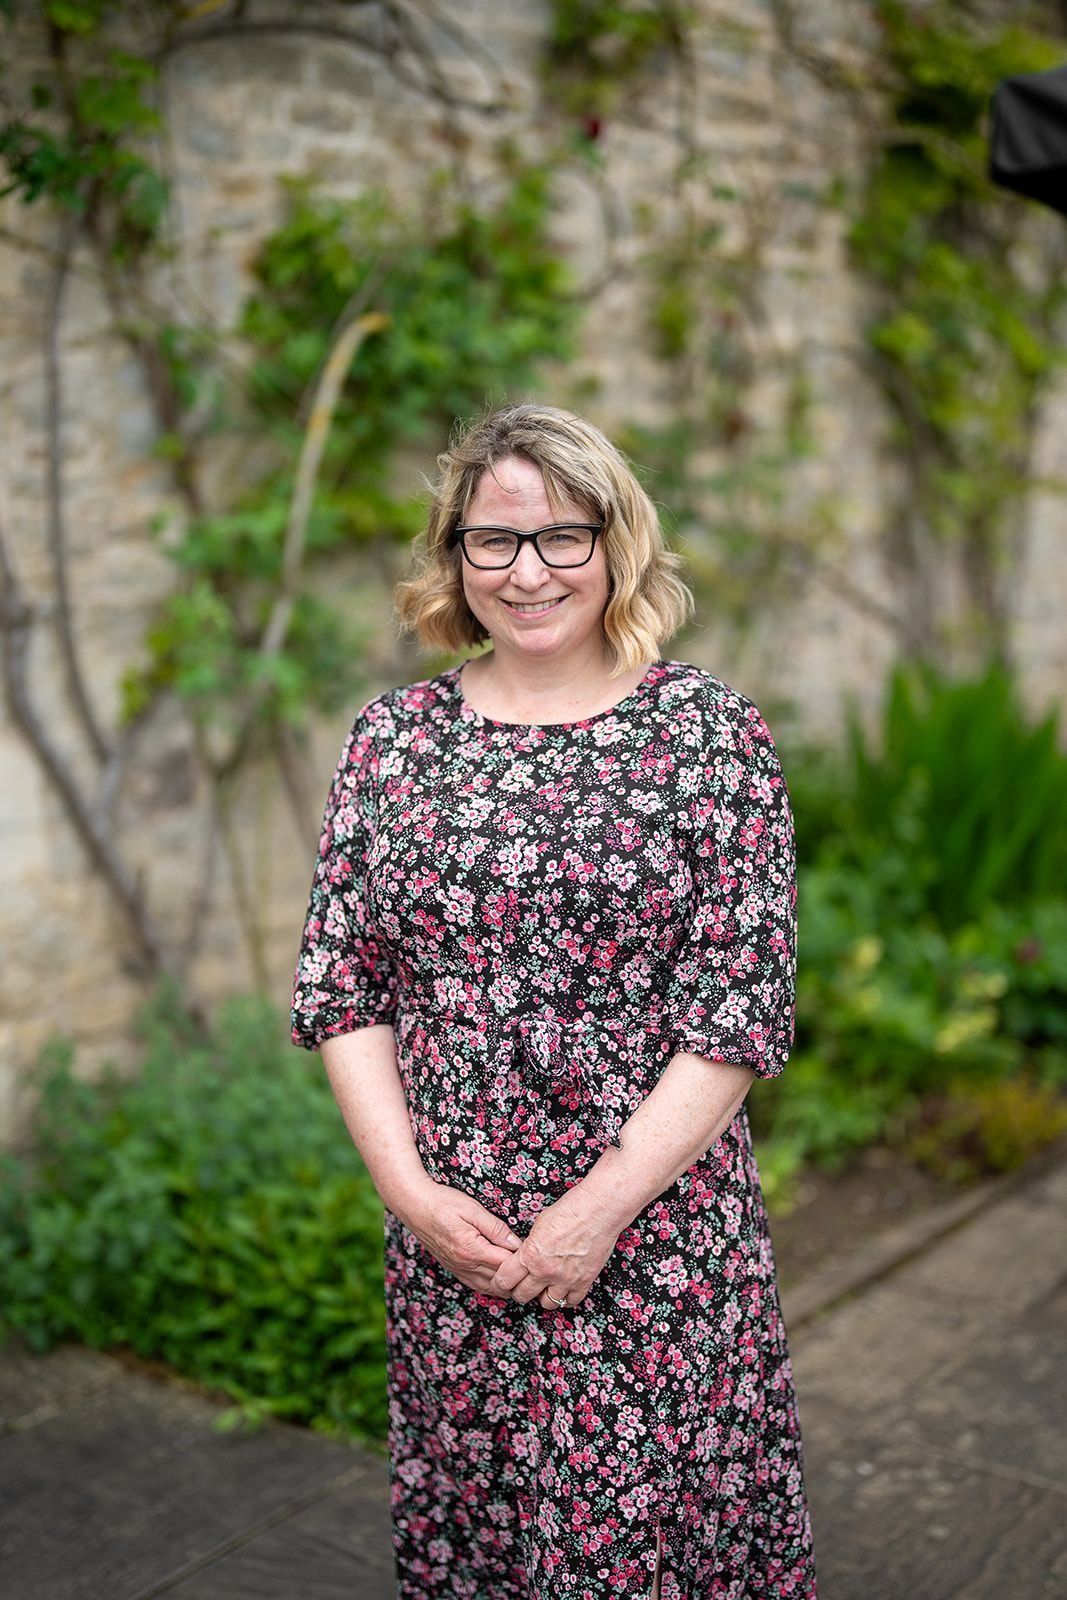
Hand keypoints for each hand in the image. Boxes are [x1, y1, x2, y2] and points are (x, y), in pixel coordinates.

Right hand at [403, 1180, 522, 1295]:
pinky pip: (476, 1285)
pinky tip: (501, 1278)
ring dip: (507, 1284)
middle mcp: (465, 1265)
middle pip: (500, 1281)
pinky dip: (492, 1284)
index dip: (523, 1260)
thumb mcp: (473, 1209)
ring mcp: (458, 1269)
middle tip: (534, 1266)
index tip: (536, 1251)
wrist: (414, 1205)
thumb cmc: (443, 1202)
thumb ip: (496, 1228)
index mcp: (472, 1250)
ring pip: (489, 1288)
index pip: (507, 1264)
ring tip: (523, 1275)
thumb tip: (517, 1243)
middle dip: (519, 1276)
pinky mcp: (453, 1269)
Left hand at [485, 1186, 623, 1310]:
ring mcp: (566, 1279)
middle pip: (522, 1295)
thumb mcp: (538, 1225)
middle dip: (519, 1291)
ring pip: (546, 1303)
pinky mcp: (584, 1282)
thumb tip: (524, 1257)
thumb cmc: (569, 1210)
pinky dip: (565, 1297)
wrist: (598, 1209)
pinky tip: (563, 1287)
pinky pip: (570, 1302)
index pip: (505, 1280)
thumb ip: (529, 1247)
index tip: (502, 1282)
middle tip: (521, 1284)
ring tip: (544, 1285)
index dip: (500, 1283)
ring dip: (542, 1296)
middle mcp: (546, 1270)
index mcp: (530, 1254)